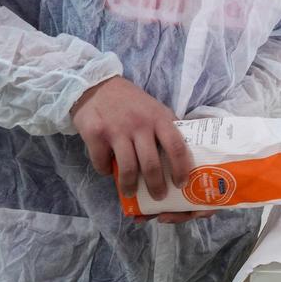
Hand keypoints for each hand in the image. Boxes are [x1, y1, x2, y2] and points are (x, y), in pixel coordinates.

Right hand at [71, 77, 195, 211]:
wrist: (96, 86)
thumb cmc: (131, 101)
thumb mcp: (155, 108)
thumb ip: (167, 127)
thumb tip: (185, 152)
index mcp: (159, 118)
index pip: (176, 147)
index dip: (181, 168)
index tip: (181, 183)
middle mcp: (140, 125)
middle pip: (151, 164)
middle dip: (156, 185)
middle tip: (159, 196)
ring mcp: (116, 130)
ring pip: (127, 168)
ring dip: (129, 186)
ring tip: (131, 193)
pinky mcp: (95, 135)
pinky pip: (102, 162)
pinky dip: (105, 171)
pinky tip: (108, 172)